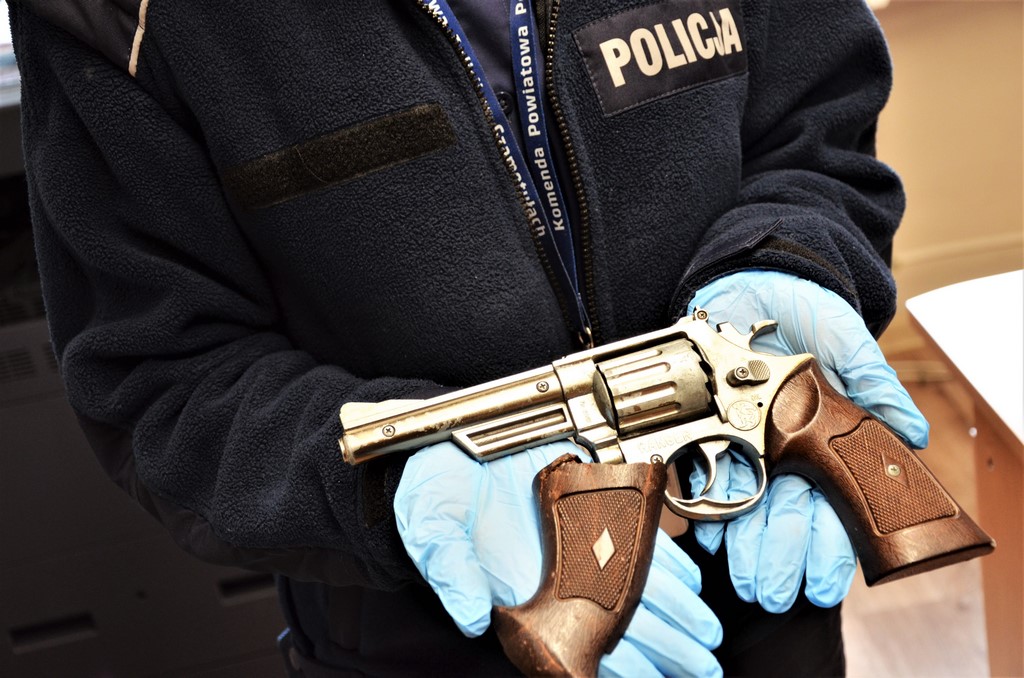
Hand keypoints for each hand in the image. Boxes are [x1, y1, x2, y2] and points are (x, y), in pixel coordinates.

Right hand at [395, 440, 723, 676]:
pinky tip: (689, 582)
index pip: (572, 639)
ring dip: (673, 613)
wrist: (446, 447)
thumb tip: (470, 616)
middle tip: (700, 665)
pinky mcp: (589, 509)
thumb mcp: (431, 527)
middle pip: (616, 619)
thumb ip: (450, 571)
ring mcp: (576, 544)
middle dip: (662, 646)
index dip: (613, 664)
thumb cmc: (434, 491)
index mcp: (521, 592)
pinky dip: (663, 562)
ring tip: (704, 637)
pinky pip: (634, 541)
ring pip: (634, 586)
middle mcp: (555, 574)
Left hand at [687, 270, 929, 612]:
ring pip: (745, 505)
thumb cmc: (808, 312)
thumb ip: (876, 384)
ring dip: (743, 542)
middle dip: (780, 556)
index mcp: (820, 441)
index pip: (831, 506)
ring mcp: (741, 441)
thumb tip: (912, 432)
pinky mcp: (702, 425)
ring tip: (740, 572)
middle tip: (773, 589)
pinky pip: (701, 471)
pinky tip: (704, 529)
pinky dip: (702, 502)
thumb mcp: (847, 341)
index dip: (828, 548)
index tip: (822, 583)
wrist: (752, 280)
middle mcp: (782, 450)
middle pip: (785, 516)